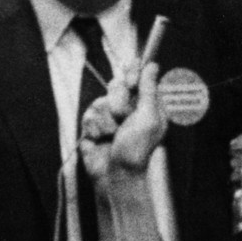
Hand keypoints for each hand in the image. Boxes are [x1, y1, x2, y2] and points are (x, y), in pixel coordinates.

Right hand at [80, 51, 166, 184]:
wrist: (114, 175)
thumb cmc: (136, 149)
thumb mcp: (148, 117)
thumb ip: (148, 89)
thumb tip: (152, 65)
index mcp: (148, 104)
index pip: (139, 76)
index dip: (133, 73)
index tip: (131, 83)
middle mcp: (129, 107)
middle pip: (117, 84)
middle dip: (118, 102)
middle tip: (123, 117)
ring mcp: (110, 116)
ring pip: (101, 100)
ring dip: (106, 120)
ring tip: (113, 135)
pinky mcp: (94, 125)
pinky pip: (89, 114)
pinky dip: (95, 128)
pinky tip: (101, 139)